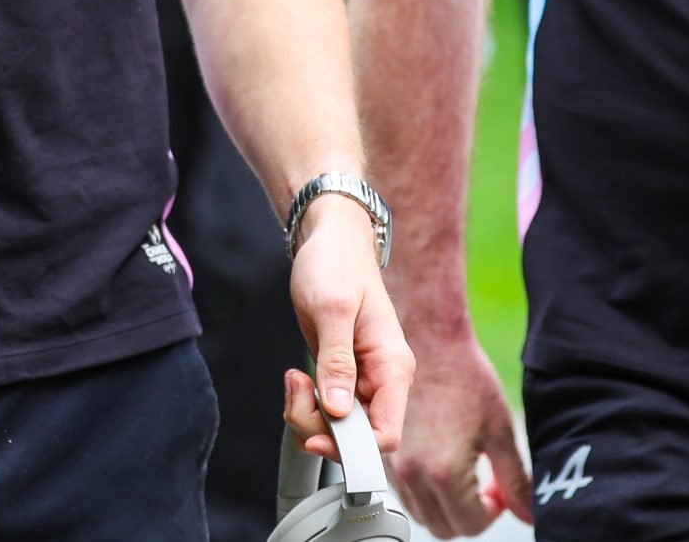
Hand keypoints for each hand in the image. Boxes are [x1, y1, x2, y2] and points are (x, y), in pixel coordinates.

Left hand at [280, 197, 414, 461]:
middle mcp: (383, 380)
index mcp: (393, 367)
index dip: (351, 448)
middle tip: (297, 389)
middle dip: (318, 428)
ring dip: (307, 416)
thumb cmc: (336, 265)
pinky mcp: (344, 379)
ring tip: (295, 379)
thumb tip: (337, 411)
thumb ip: (336, 362)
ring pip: (338, 430)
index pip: (386, 436)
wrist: (332, 241)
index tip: (315, 436)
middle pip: (357, 439)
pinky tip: (298, 379)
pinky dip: (306, 406)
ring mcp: (363, 382)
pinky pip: (327, 413)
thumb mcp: (332, 309)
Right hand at [382, 319, 528, 535]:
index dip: (493, 511)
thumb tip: (528, 513)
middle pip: (443, 527)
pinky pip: (405, 493)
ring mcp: (394, 465)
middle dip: (469, 514)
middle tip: (485, 484)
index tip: (499, 489)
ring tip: (463, 469)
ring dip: (445, 504)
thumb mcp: (500, 431)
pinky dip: (425, 490)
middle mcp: (412, 474)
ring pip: (422, 513)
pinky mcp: (385, 454)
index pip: (471, 524)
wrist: (429, 341)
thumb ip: (515, 481)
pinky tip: (441, 460)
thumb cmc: (463, 377)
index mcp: (443, 472)